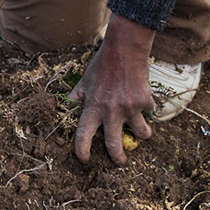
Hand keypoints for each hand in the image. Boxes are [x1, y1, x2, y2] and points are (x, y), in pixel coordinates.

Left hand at [69, 14, 154, 164]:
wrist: (124, 48)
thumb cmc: (102, 64)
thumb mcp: (84, 80)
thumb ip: (74, 97)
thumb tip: (60, 107)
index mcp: (93, 107)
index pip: (83, 136)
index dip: (82, 151)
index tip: (84, 159)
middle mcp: (111, 111)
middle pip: (114, 146)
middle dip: (118, 159)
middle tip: (120, 162)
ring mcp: (130, 107)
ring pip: (141, 133)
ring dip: (142, 135)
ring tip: (142, 132)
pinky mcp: (144, 101)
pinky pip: (149, 111)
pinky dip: (147, 108)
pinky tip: (144, 99)